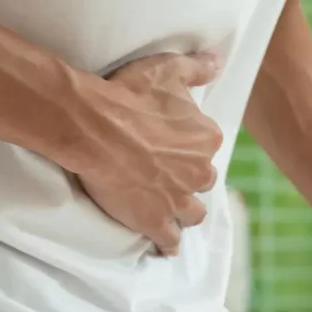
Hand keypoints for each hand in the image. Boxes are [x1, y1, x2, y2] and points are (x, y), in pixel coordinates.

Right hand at [76, 52, 223, 255]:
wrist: (93, 125)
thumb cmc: (129, 95)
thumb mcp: (167, 70)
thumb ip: (196, 68)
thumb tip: (217, 64)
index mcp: (207, 139)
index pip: (208, 147)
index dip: (191, 148)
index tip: (174, 146)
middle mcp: (200, 172)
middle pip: (203, 181)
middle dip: (190, 180)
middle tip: (168, 176)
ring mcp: (179, 200)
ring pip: (194, 213)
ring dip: (185, 212)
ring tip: (172, 210)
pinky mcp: (156, 220)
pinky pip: (170, 241)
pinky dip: (168, 244)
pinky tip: (165, 247)